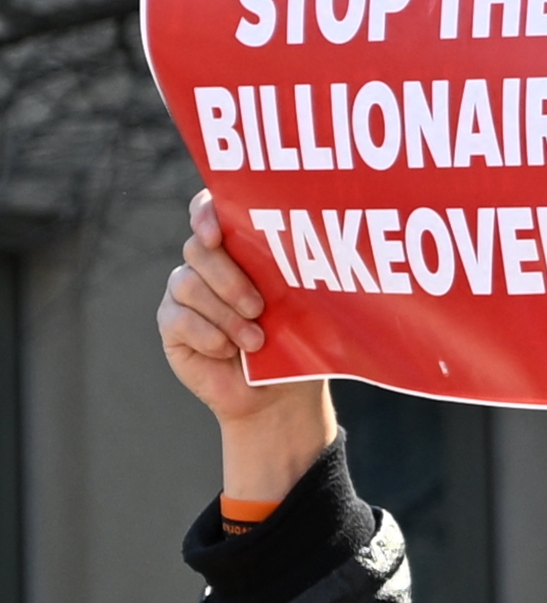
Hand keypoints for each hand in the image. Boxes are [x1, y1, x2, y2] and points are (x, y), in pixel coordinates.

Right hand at [158, 194, 341, 504]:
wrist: (278, 393)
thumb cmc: (299, 337)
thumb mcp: (304, 300)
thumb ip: (295, 269)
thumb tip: (319, 243)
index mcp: (239, 245)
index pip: (210, 209)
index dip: (207, 213)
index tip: (218, 233)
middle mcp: (207, 264)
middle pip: (198, 249)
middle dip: (230, 278)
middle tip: (260, 307)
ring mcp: (185, 293)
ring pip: (187, 283)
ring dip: (225, 313)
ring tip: (255, 339)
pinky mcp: (172, 324)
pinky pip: (178, 319)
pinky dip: (208, 334)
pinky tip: (230, 350)